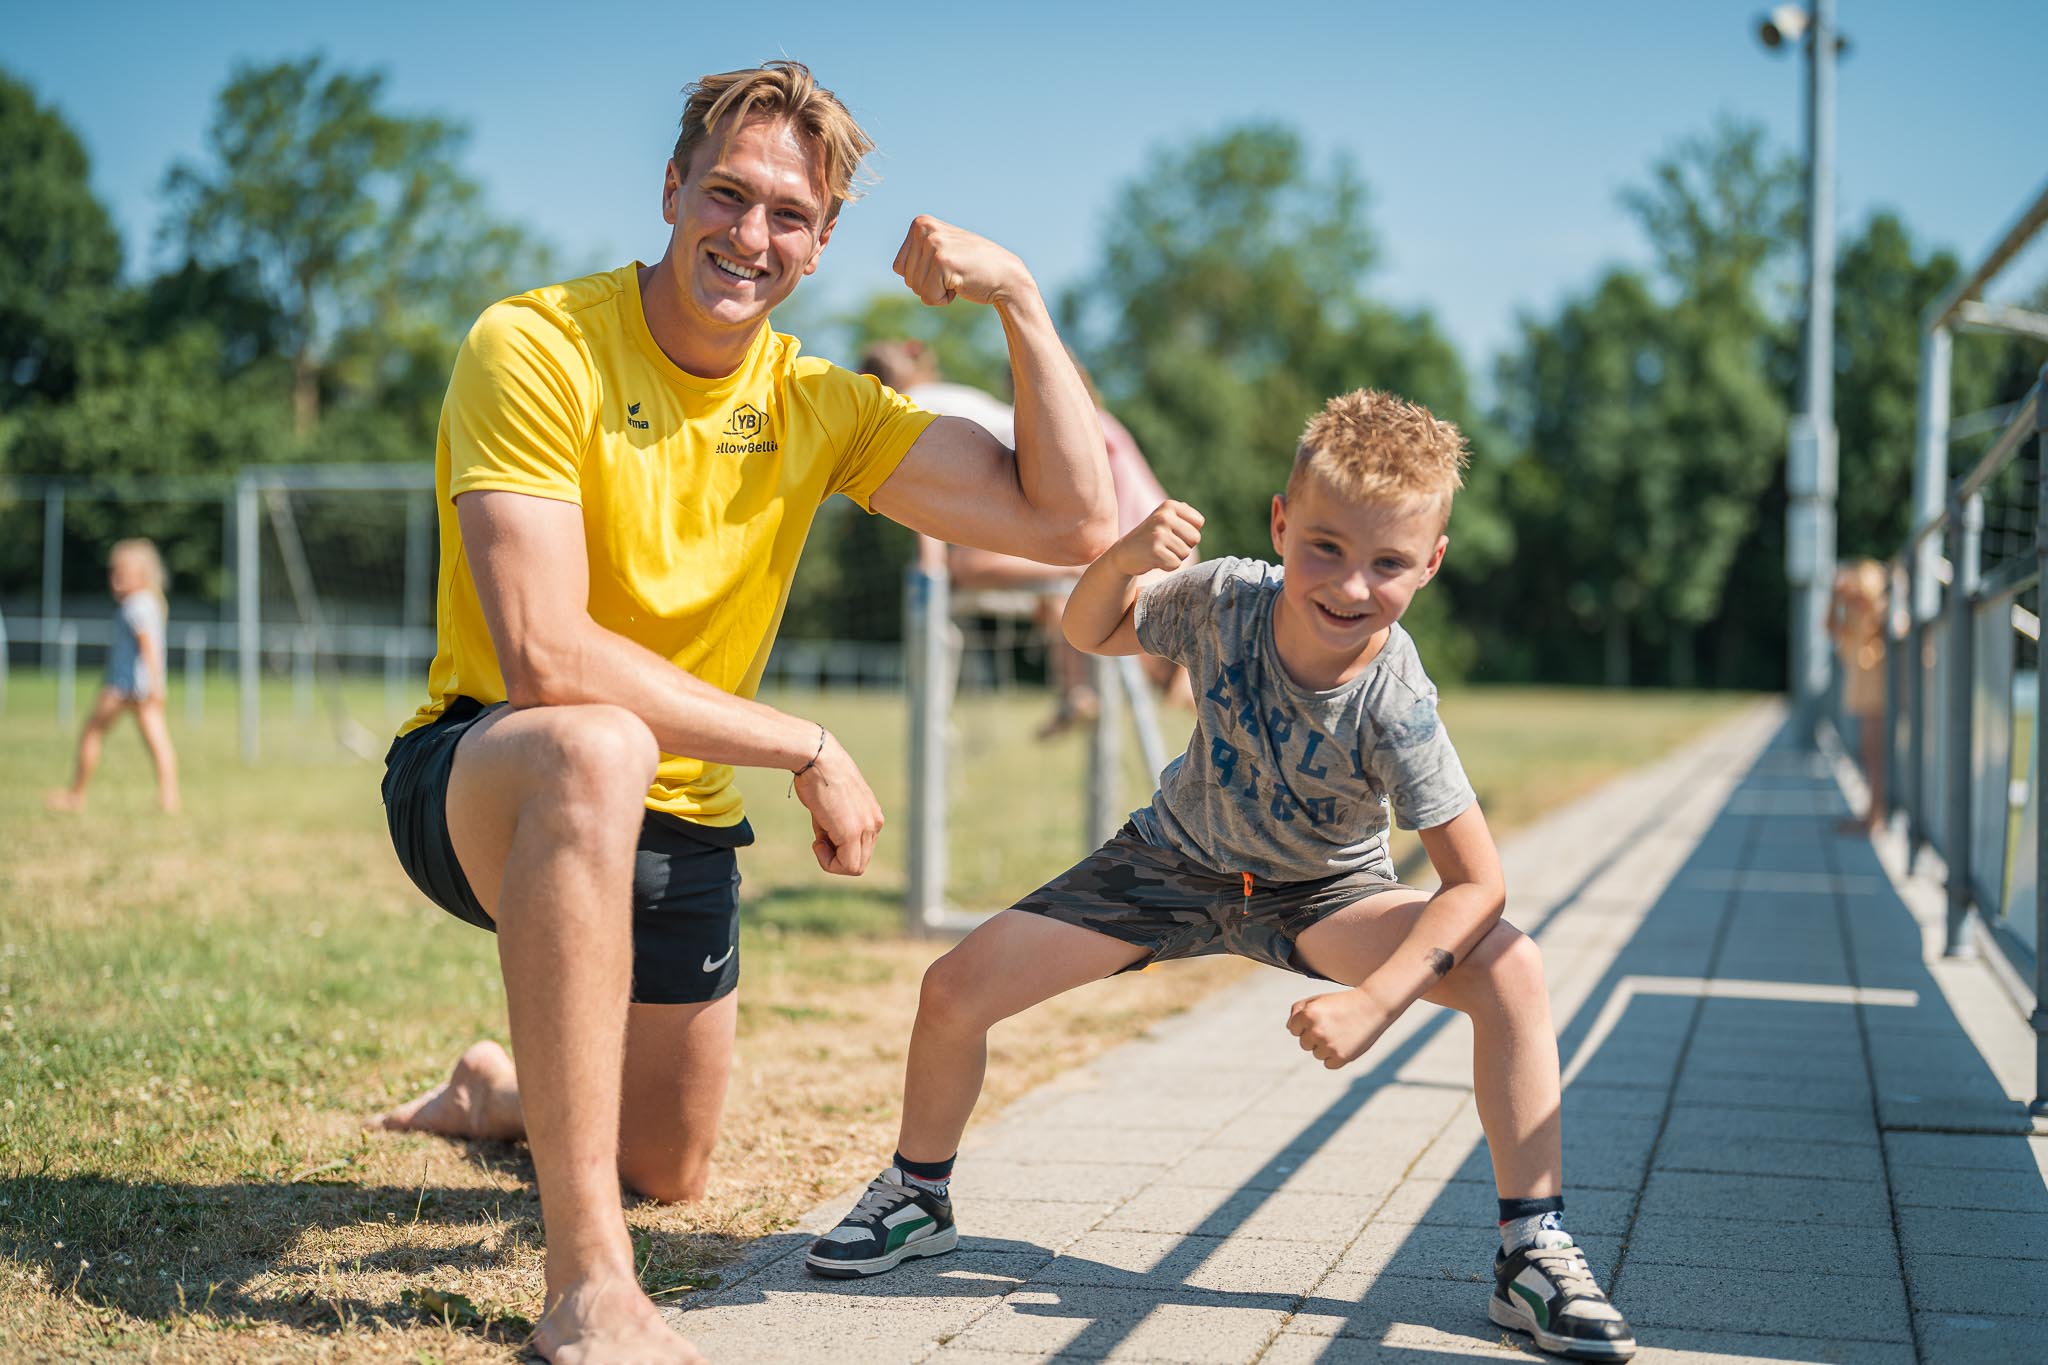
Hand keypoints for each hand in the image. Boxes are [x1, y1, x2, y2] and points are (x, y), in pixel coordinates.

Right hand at [792, 732, 884, 875]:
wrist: (817, 758)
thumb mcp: (833, 804)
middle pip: (859, 861)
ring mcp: (866, 828)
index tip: (822, 833)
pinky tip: (817, 842)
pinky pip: (847, 866)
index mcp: (872, 815)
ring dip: (831, 860)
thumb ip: (837, 824)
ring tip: (818, 839)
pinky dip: (828, 862)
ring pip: (854, 867)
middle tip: (819, 839)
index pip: (861, 849)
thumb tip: (828, 841)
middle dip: (836, 857)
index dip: (839, 849)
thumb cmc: (818, 776)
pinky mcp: (852, 832)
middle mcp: (875, 823)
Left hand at [893, 215, 1030, 307]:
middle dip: (929, 285)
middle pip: (906, 278)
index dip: (922, 276)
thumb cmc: (972, 267)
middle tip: (954, 273)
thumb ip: (919, 254)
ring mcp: (933, 243)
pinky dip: (943, 299)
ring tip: (958, 277)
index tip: (944, 267)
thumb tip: (896, 268)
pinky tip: (961, 285)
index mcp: (920, 223)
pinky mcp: (942, 261)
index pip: (899, 268)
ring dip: (937, 292)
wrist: (1005, 276)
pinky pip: (928, 296)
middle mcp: (924, 228)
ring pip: (916, 288)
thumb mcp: (941, 250)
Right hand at [1108, 500, 1203, 576]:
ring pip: (1186, 553)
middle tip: (1166, 545)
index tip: (1173, 533)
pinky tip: (1154, 559)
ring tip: (1159, 551)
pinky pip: (1175, 564)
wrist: (1124, 554)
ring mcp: (1159, 534)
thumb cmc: (1149, 537)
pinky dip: (1167, 566)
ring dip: (1175, 556)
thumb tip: (1200, 520)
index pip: (1198, 522)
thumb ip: (1182, 516)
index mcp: (1169, 506)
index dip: (1188, 532)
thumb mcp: (1164, 520)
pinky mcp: (1155, 551)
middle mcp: (1164, 516)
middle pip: (1195, 538)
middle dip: (1184, 546)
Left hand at [1286, 985, 1397, 1069]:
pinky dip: (1335, 1057)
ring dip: (1326, 1047)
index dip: (1307, 1024)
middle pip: (1304, 1043)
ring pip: (1316, 1054)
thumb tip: (1290, 1028)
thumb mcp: (1319, 1000)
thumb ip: (1299, 1010)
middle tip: (1334, 1026)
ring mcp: (1328, 1045)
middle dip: (1315, 1036)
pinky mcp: (1340, 1057)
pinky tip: (1346, 1043)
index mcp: (1308, 1014)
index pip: (1294, 1029)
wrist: (1372, 1006)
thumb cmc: (1343, 1002)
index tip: (1322, 1018)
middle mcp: (1316, 1030)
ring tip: (1342, 1033)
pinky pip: (1328, 1064)